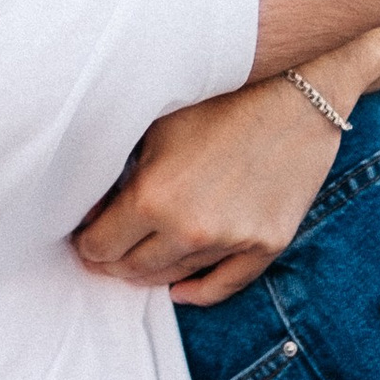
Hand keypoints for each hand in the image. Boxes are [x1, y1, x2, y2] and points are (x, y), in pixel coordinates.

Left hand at [72, 77, 344, 305]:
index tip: (85, 236)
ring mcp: (233, 241)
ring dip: (150, 271)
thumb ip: (117, 175)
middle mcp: (191, 229)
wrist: (294, 88)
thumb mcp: (153, 128)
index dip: (86, 243)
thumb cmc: (217, 98)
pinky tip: (179, 288)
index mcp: (152, 197)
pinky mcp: (268, 243)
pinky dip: (196, 291)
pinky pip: (224, 285)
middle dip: (112, 260)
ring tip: (137, 257)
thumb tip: (92, 214)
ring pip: (174, 277)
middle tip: (105, 248)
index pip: (99, 247)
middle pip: (132, 268)